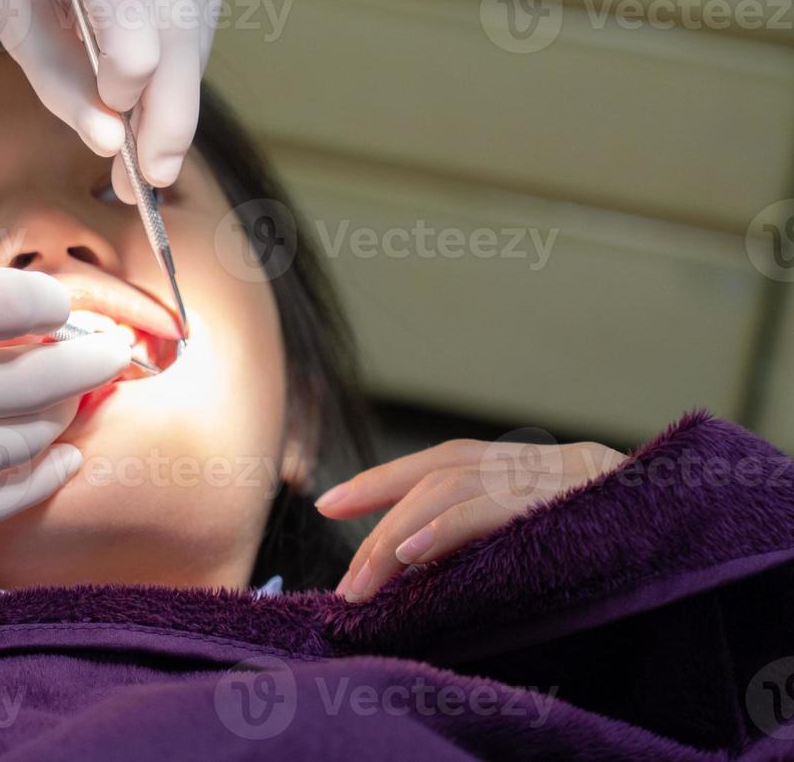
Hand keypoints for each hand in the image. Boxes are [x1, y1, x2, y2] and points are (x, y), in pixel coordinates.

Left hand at [0, 0, 229, 196]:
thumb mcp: (9, 12)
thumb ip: (56, 79)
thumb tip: (109, 142)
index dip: (130, 59)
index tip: (121, 124)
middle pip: (173, 15)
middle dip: (167, 109)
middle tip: (151, 177)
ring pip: (197, 22)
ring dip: (176, 94)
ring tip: (145, 146)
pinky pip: (206, 11)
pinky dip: (183, 61)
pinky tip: (154, 82)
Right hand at [0, 267, 130, 575]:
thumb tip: (13, 317)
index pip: (8, 304)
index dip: (54, 307)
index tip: (66, 314)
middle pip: (35, 376)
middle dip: (89, 362)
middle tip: (113, 356)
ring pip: (23, 439)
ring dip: (60, 417)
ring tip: (72, 405)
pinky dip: (41, 476)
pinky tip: (61, 459)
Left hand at [317, 438, 627, 602]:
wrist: (711, 529)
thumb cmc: (634, 546)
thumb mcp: (562, 540)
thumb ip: (506, 541)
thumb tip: (427, 574)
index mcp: (535, 467)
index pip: (444, 462)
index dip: (384, 479)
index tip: (328, 501)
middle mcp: (542, 460)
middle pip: (439, 471)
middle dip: (376, 509)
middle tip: (342, 574)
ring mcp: (559, 472)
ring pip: (453, 487)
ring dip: (398, 534)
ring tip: (361, 578)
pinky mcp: (573, 495)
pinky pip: (494, 506)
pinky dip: (444, 528)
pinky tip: (407, 554)